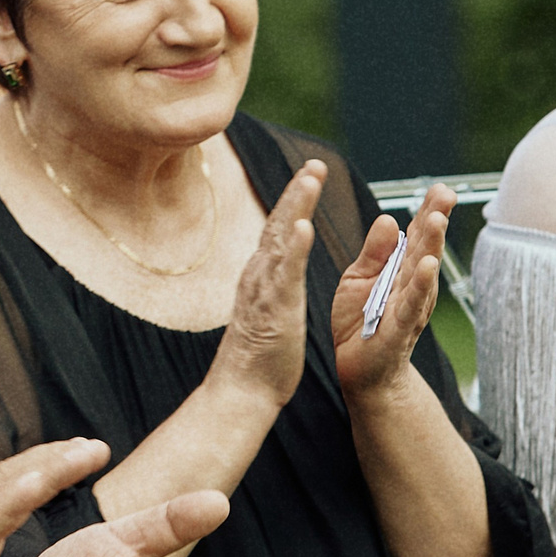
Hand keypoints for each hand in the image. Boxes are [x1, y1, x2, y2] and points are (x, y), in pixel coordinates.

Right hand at [0, 437, 111, 556]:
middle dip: (54, 458)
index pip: (3, 493)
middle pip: (11, 479)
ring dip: (50, 465)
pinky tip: (42, 479)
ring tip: (83, 450)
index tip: (72, 458)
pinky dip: (18, 494)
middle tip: (91, 445)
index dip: (38, 471)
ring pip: (7, 488)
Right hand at [209, 159, 323, 409]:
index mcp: (263, 279)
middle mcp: (258, 278)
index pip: (280, 233)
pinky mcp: (272, 311)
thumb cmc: (260, 359)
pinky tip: (304, 227)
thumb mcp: (270, 312)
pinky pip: (284, 275)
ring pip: (280, 242)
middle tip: (315, 164)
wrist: (240, 392)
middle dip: (297, 192)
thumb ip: (272, 288)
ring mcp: (263, 292)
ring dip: (295, 207)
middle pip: (278, 226)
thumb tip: (276, 271)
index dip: (295, 202)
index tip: (310, 175)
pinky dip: (294, 249)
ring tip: (310, 179)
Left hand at [332, 187, 451, 401]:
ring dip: (430, 247)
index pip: (415, 237)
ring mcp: (407, 308)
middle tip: (445, 193)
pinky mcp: (398, 330)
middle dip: (434, 221)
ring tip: (436, 220)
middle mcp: (410, 287)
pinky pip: (409, 305)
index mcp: (399, 272)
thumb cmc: (360, 322)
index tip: (439, 188)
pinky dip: (419, 286)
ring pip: (421, 273)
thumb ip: (373, 253)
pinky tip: (428, 266)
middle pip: (424, 249)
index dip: (427, 213)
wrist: (360, 372)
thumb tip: (387, 219)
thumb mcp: (358, 280)